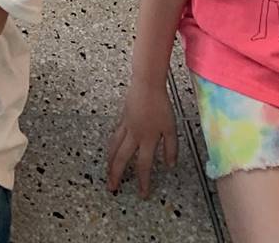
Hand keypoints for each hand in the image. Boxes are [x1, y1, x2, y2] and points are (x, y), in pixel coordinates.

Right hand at [106, 80, 178, 196]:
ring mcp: (125, 126)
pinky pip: (114, 136)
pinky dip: (111, 146)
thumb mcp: (171, 127)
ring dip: (110, 161)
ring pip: (114, 148)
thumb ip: (171, 148)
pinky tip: (111, 150)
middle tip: (111, 187)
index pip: (144, 165)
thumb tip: (169, 165)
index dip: (143, 181)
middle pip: (122, 159)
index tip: (142, 194)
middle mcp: (134, 135)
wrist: (146, 84)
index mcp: (147, 139)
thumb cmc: (160, 104)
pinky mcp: (122, 118)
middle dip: (116, 174)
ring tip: (107, 171)